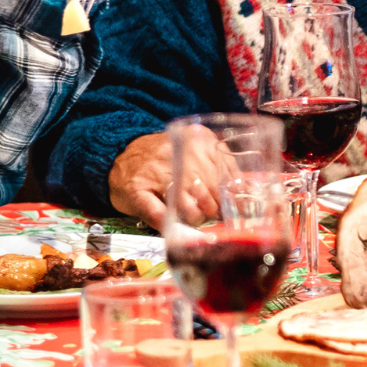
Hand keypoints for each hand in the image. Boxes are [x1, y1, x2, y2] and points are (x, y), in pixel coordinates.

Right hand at [108, 126, 232, 228]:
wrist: (119, 154)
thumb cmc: (162, 158)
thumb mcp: (194, 151)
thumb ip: (220, 166)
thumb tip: (246, 191)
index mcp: (196, 140)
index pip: (225, 172)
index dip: (232, 196)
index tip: (235, 208)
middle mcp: (176, 153)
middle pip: (208, 191)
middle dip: (214, 209)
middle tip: (212, 214)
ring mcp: (154, 173)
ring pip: (186, 205)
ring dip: (194, 217)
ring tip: (193, 217)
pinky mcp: (136, 190)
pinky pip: (157, 213)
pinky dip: (167, 224)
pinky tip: (172, 226)